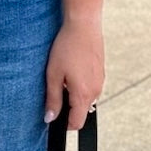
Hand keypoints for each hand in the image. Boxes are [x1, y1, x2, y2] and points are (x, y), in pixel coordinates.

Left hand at [44, 16, 104, 130]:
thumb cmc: (67, 48)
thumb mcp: (53, 74)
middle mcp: (96, 91)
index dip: (64, 125)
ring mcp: (100, 82)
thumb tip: (49, 118)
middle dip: (67, 107)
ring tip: (63, 75)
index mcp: (83, 94)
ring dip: (74, 94)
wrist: (83, 25)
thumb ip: (53, 99)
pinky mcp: (101, 73)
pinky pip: (90, 87)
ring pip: (85, 98)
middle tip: (55, 88)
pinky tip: (72, 68)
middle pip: (81, 111)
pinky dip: (80, 84)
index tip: (53, 116)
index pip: (76, 123)